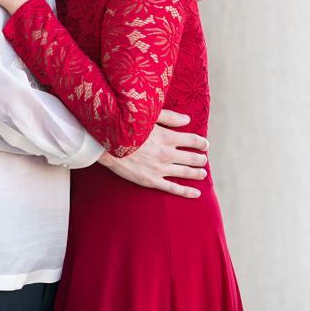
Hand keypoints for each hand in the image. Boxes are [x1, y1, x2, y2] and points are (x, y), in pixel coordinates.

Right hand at [93, 110, 208, 197]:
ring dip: (197, 173)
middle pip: (193, 158)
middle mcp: (168, 154)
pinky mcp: (151, 180)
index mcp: (168, 137)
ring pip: (186, 173)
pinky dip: (187, 192)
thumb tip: (188, 119)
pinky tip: (196, 193)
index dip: (202, 143)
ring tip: (202, 174)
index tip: (204, 145)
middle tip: (202, 160)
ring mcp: (160, 169)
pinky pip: (173, 188)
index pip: (194, 141)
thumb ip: (169, 117)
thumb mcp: (147, 117)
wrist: (104, 145)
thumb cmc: (124, 127)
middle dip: (201, 159)